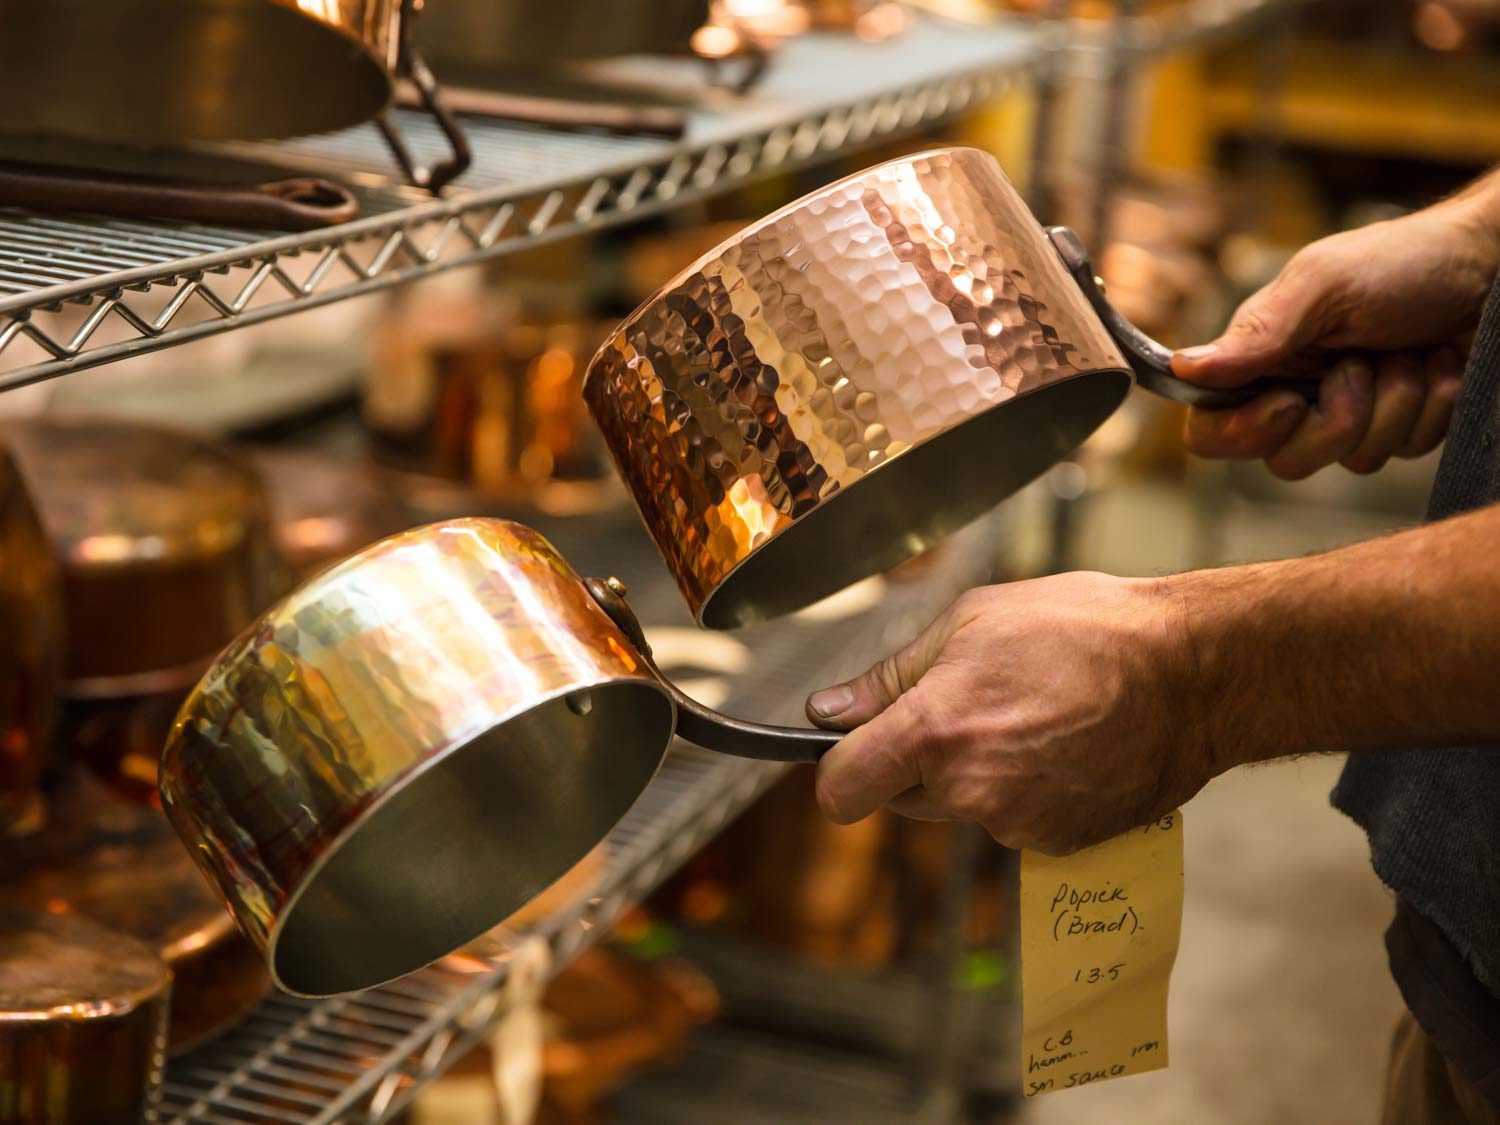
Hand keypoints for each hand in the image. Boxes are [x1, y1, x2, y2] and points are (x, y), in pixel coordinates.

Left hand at [804, 574, 1213, 855]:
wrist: (1191, 671)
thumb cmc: (1084, 629)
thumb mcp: (970, 621)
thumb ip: (890, 676)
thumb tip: (829, 711)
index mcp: (934, 732)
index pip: (841, 790)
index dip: (837, 770)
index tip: (851, 750)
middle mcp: (969, 792)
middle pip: (902, 796)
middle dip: (918, 759)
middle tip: (973, 702)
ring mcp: (1017, 825)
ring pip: (963, 806)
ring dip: (978, 773)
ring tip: (1033, 713)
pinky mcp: (1060, 844)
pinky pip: (1014, 820)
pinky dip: (1026, 790)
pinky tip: (1064, 744)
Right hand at [1173, 188, 1499, 478]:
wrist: (1491, 262)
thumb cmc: (1403, 261)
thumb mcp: (1323, 286)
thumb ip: (1256, 334)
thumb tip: (1181, 367)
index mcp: (1261, 361)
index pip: (1211, 431)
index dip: (1243, 433)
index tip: (1291, 403)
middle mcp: (1298, 395)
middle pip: (1285, 461)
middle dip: (1339, 418)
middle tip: (1364, 363)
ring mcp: (1352, 415)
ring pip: (1354, 460)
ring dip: (1395, 401)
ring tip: (1409, 352)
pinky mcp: (1400, 425)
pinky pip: (1404, 450)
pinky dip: (1431, 406)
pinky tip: (1438, 366)